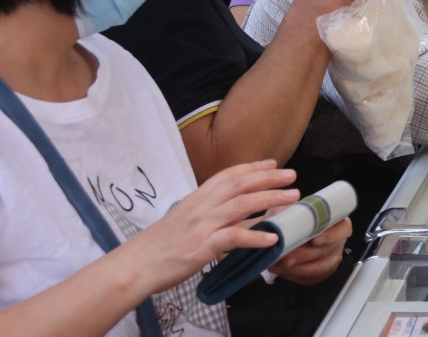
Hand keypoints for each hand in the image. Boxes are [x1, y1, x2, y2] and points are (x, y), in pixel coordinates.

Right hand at [124, 161, 299, 292]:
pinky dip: (255, 236)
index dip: (253, 167)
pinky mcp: (201, 247)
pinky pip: (233, 237)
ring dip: (271, 199)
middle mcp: (201, 206)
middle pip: (240, 184)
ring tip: (292, 198)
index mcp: (198, 197)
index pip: (229, 174)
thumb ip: (211, 212)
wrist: (136, 264)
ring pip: (241, 205)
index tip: (273, 162)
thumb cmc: (162, 244)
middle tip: (292, 175)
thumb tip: (238, 211)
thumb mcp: (187, 219)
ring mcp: (202, 225)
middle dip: (269, 177)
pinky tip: (272, 238)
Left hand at [268, 217, 351, 285]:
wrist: (281, 233)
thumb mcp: (290, 208)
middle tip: (287, 257)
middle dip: (305, 255)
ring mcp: (330, 258)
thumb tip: (285, 211)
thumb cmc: (290, 219)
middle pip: (327, 251)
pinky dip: (294, 275)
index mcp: (336, 222)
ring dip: (298, 268)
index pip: (343, 228)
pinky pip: (310, 278)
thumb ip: (291, 210)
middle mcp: (336, 241)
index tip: (315, 240)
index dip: (331, 235)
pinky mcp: (319, 273)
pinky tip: (281, 269)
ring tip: (280, 265)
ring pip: (320, 268)